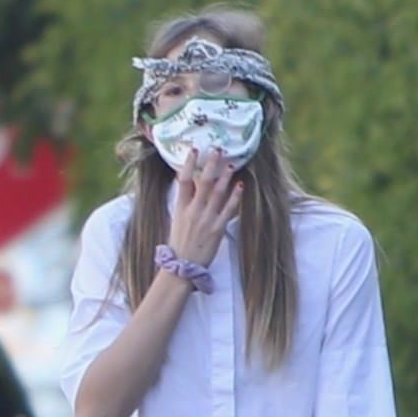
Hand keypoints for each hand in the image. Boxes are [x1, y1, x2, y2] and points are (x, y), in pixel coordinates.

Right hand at [167, 146, 244, 269]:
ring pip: (217, 193)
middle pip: (202, 182)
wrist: (181, 267)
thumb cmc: (179, 244)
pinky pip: (228, 209)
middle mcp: (193, 211)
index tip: (194, 150)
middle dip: (211, 164)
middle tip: (218, 149)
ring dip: (225, 176)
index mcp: (180, 208)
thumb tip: (186, 184)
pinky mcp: (217, 229)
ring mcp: (206, 219)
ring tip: (231, 163)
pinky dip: (235, 196)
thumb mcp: (176, 220)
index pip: (182, 180)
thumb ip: (184, 203)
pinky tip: (240, 185)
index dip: (188, 163)